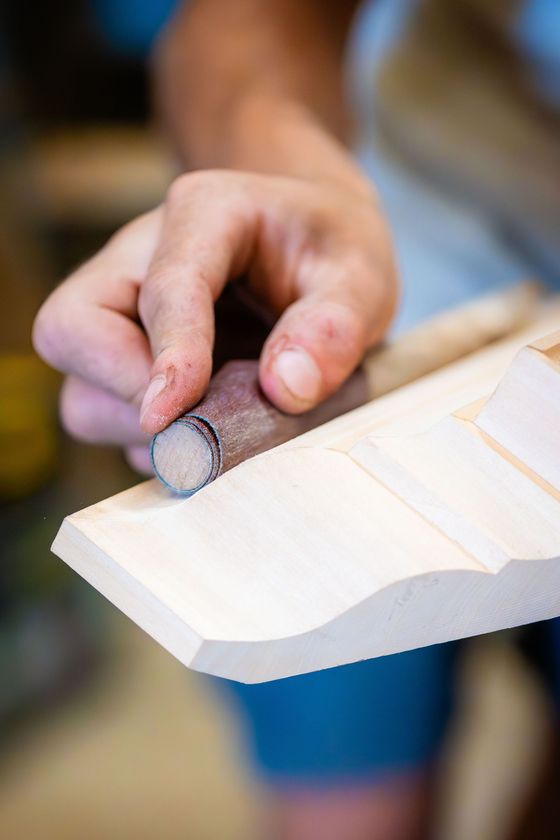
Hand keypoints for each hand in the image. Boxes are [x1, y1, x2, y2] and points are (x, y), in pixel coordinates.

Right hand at [33, 169, 396, 472]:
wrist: (310, 245)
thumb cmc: (330, 251)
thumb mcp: (361, 275)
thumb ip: (334, 325)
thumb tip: (284, 388)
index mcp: (204, 214)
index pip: (162, 288)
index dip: (168, 356)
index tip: (172, 416)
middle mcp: (141, 259)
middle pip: (72, 331)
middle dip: (124, 391)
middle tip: (202, 420)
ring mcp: (124, 310)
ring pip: (81, 386)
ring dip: (138, 426)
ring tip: (221, 421)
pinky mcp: (124, 357)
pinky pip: (107, 413)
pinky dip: (152, 440)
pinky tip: (211, 424)